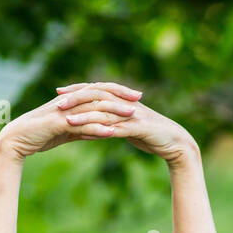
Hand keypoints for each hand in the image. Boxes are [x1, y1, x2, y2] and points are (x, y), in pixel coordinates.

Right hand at [0, 81, 141, 158]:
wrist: (16, 141)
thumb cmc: (38, 136)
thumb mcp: (65, 132)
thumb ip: (83, 129)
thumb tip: (101, 131)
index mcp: (71, 101)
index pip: (97, 90)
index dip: (116, 91)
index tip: (134, 95)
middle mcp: (68, 101)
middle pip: (98, 93)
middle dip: (120, 94)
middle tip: (139, 97)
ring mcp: (63, 111)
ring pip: (93, 107)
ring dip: (114, 110)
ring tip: (132, 114)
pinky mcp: (57, 124)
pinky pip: (81, 125)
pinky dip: (97, 128)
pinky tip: (112, 132)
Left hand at [56, 82, 197, 163]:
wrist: (175, 143)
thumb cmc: (151, 136)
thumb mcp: (129, 128)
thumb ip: (112, 124)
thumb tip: (95, 127)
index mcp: (122, 100)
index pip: (96, 90)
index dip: (77, 90)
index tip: (59, 92)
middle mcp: (126, 103)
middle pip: (97, 95)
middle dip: (76, 98)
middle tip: (57, 102)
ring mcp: (132, 114)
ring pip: (104, 111)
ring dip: (84, 115)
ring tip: (66, 119)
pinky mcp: (138, 127)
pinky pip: (116, 128)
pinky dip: (101, 130)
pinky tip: (88, 134)